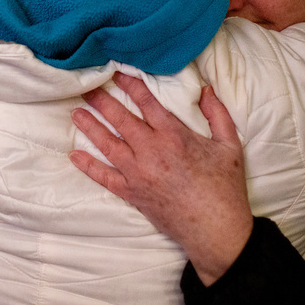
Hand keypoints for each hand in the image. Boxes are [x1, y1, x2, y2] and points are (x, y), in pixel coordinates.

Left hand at [70, 72, 252, 284]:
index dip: (130, 85)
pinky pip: (105, 177)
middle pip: (120, 120)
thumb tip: (205, 88)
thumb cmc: (225, 188)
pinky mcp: (132, 194)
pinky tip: (75, 156)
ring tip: (77, 113)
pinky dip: (89, 166)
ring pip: (108, 145)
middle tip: (87, 89)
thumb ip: (217, 113)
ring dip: (90, 127)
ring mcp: (138, 174)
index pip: (146, 102)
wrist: (216, 231)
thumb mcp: (229, 145)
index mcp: (174, 136)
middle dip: (102, 102)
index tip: (117, 73)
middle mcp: (151, 151)